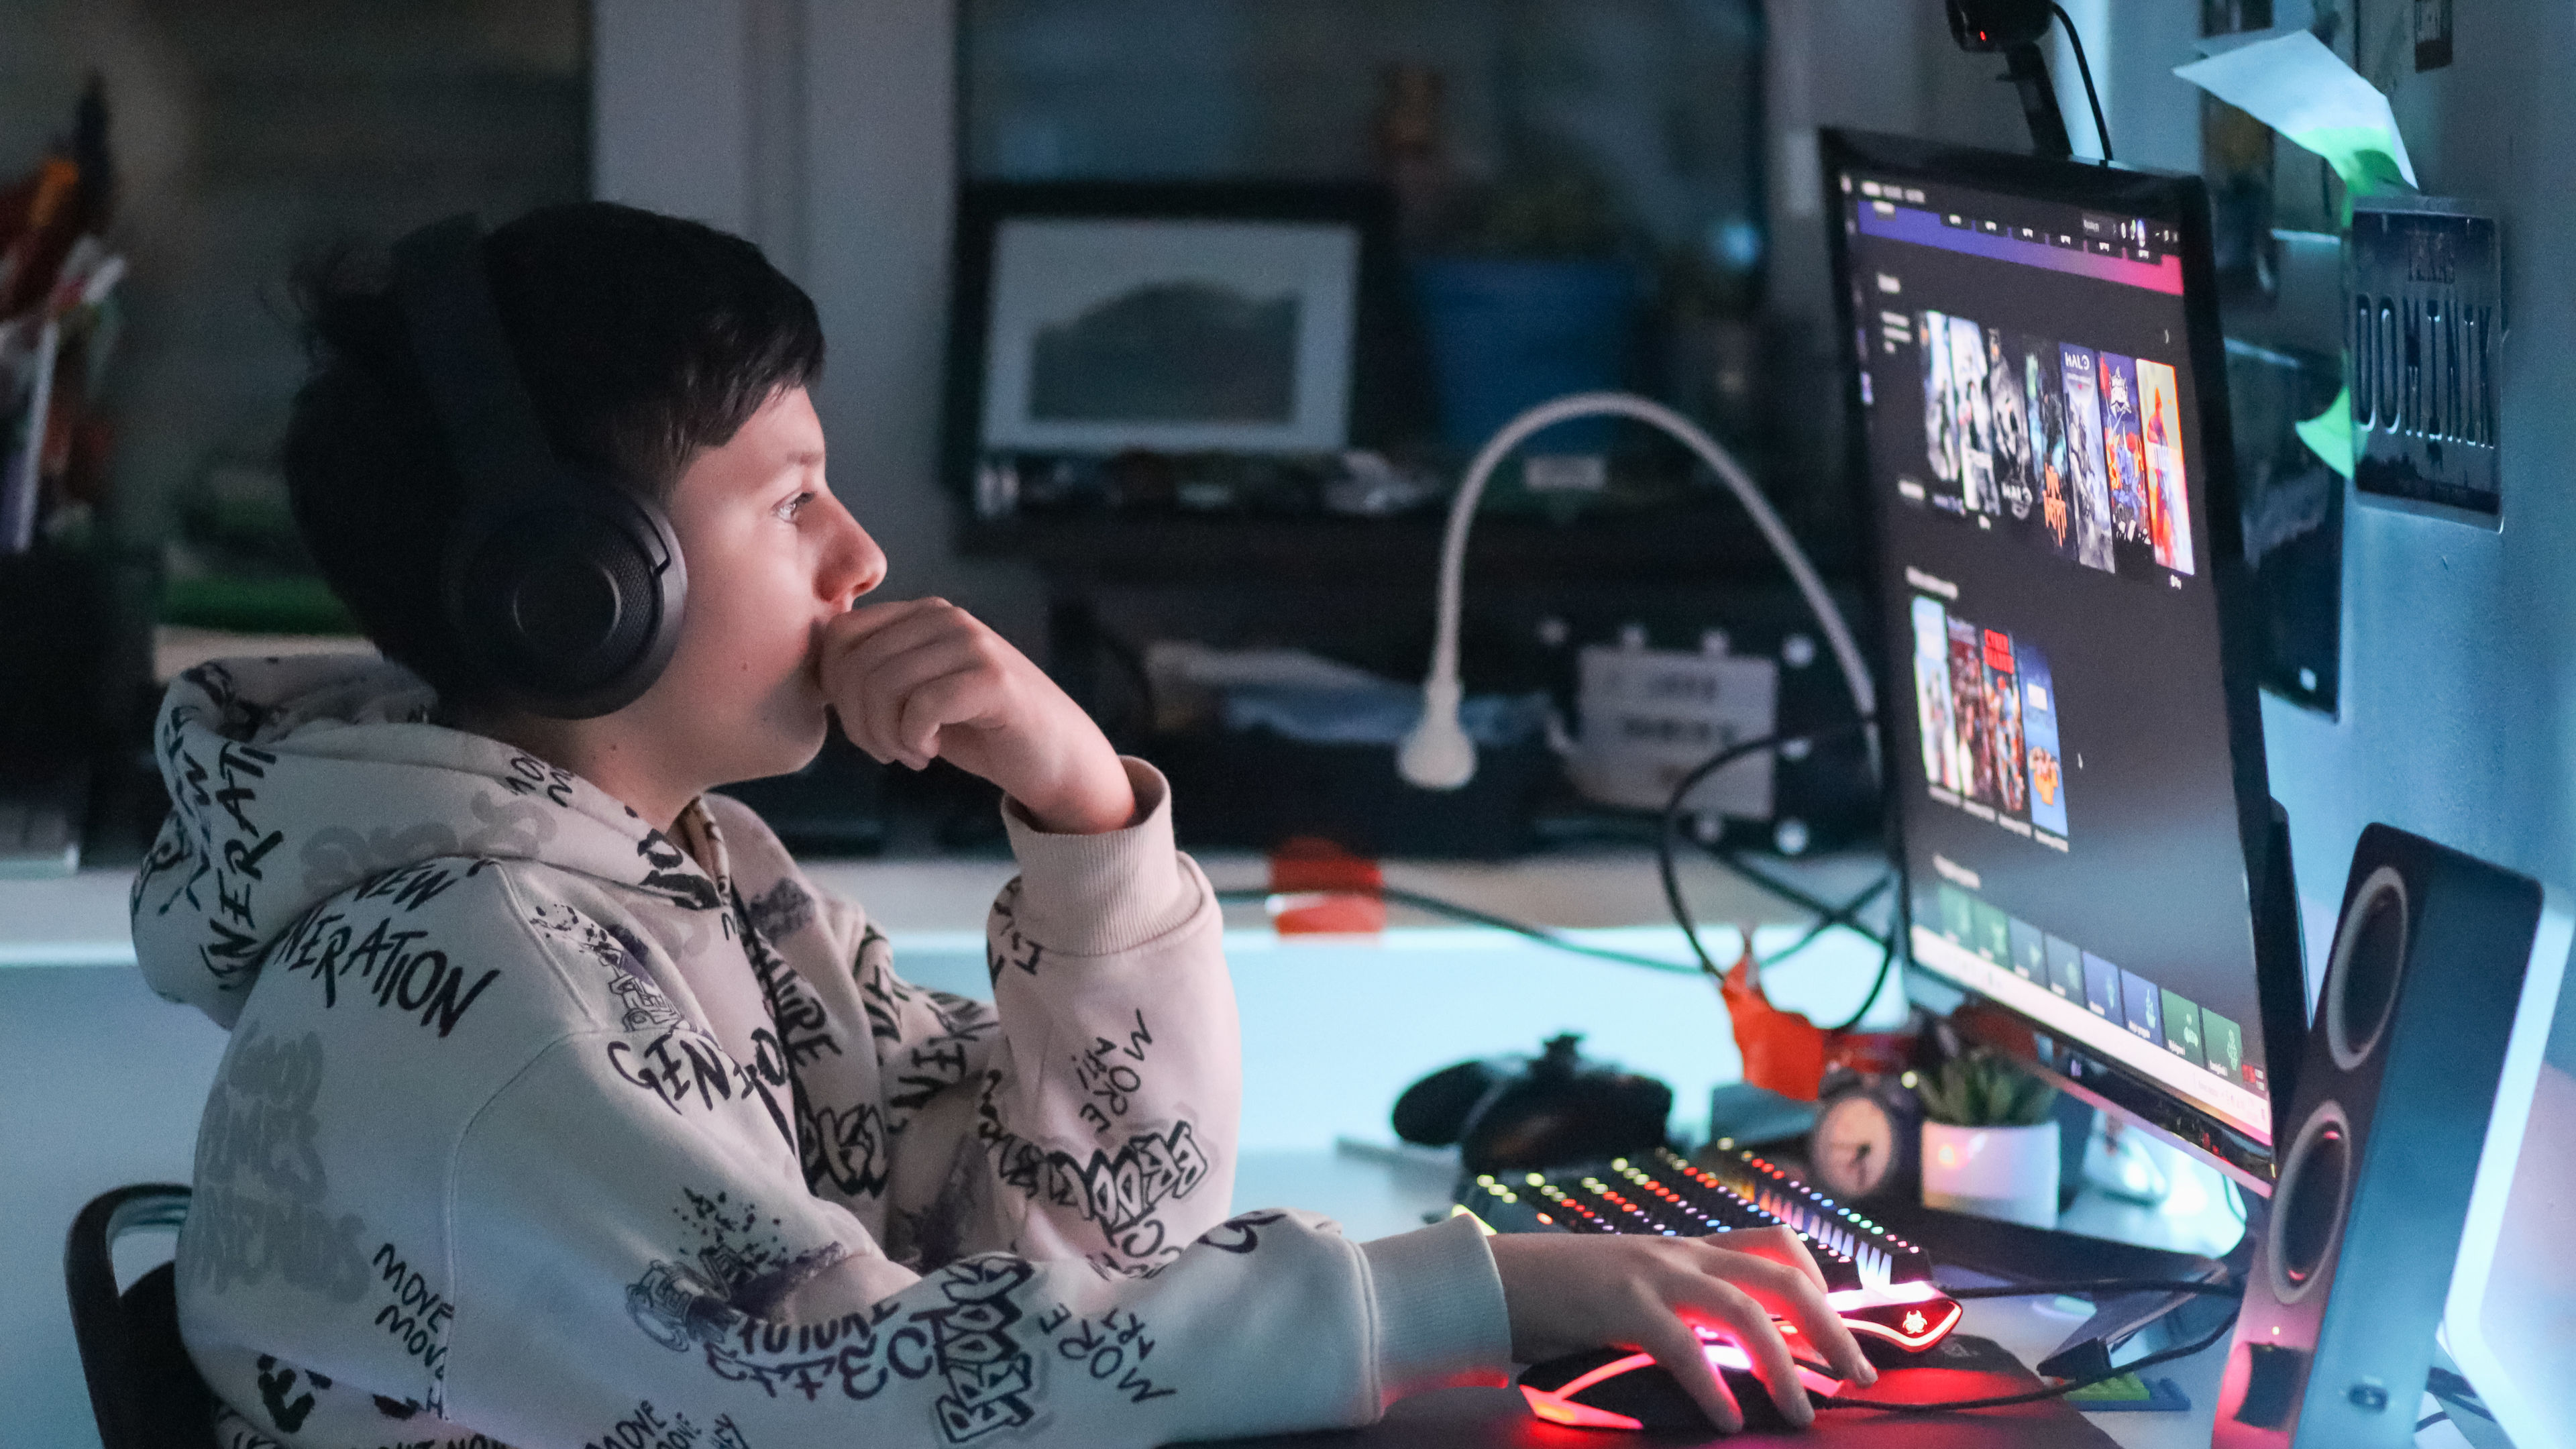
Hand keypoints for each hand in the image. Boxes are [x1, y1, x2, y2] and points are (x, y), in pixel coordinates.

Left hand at [817, 598, 1135, 833]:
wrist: (1055, 757)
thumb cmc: (980, 730)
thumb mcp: (917, 694)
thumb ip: (877, 674)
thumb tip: (817, 676)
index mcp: (922, 614)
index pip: (840, 636)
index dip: (834, 689)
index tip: (864, 727)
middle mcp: (946, 617)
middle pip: (855, 664)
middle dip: (857, 721)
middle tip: (886, 751)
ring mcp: (971, 644)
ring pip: (882, 685)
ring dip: (884, 736)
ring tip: (910, 753)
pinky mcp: (993, 679)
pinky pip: (920, 707)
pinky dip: (913, 740)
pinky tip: (931, 752)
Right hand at [1487, 1227, 1876, 1431]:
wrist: (1491, 1279)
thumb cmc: (1560, 1297)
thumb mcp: (1632, 1290)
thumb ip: (1679, 1311)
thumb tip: (1728, 1360)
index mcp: (1684, 1249)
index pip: (1774, 1245)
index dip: (1821, 1284)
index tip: (1840, 1332)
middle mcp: (1678, 1253)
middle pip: (1782, 1275)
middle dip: (1832, 1326)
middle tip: (1860, 1376)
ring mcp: (1650, 1273)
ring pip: (1743, 1308)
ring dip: (1783, 1363)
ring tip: (1802, 1411)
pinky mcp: (1618, 1303)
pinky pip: (1681, 1343)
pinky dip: (1712, 1384)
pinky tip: (1727, 1420)